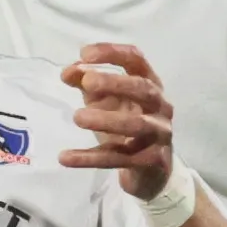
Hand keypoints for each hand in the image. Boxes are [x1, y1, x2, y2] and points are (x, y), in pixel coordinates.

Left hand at [59, 42, 172, 195]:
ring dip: (107, 119)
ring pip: (137, 124)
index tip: (84, 54)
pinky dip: (91, 158)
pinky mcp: (152, 161)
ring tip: (77, 117)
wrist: (149, 173)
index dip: (112, 53)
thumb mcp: (105, 102)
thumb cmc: (126, 127)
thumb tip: (67, 72)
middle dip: (115, 83)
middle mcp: (161, 105)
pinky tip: (65, 157)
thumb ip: (87, 84)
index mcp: (150, 84)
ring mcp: (160, 134)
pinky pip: (120, 158)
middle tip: (87, 82)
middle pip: (143, 88)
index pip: (136, 60)